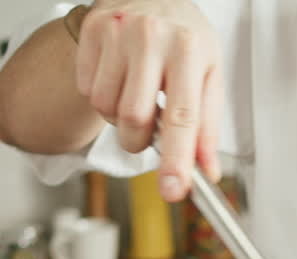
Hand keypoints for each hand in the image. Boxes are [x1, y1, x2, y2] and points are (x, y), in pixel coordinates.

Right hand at [74, 0, 222, 200]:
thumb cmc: (186, 40)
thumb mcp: (209, 77)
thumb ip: (207, 128)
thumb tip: (206, 173)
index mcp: (189, 50)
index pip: (182, 117)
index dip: (177, 160)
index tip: (173, 189)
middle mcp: (152, 37)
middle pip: (134, 119)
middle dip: (138, 140)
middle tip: (147, 130)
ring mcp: (118, 31)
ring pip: (106, 107)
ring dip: (118, 117)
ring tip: (135, 93)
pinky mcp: (92, 30)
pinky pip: (87, 88)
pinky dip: (101, 95)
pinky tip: (119, 75)